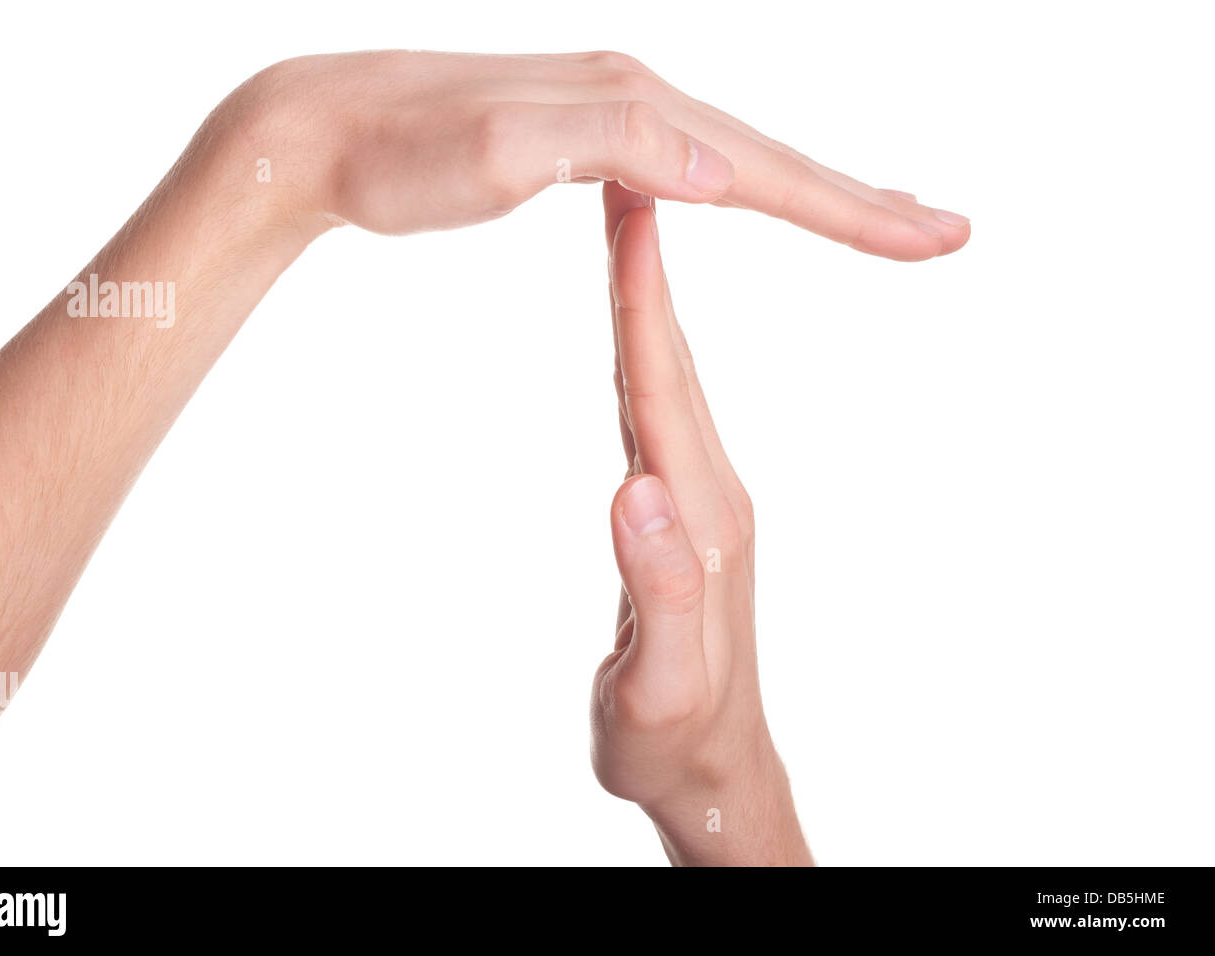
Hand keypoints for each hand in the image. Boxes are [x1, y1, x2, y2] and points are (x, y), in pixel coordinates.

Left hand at [243, 51, 968, 259]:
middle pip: (772, 158)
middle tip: (942, 232)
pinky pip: (686, 164)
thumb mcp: (501, 155)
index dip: (854, 213)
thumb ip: (615, 146)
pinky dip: (738, 183)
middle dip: (861, 201)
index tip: (932, 241)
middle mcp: (633, 102)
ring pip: (735, 158)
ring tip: (872, 214)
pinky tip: (738, 190)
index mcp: (632, 111)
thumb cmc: (398, 157)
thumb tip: (721, 170)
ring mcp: (607, 116)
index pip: (767, 172)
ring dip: (812, 190)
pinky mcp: (577, 137)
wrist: (318, 132)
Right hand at [590, 183, 810, 864]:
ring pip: (671, 388)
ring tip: (629, 245)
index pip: (664, 395)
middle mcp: (709, 499)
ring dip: (650, 313)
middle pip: (675, 369)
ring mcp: (702, 509)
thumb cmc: (674, 739)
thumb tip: (635, 490)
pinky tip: (633, 351)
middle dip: (650, 276)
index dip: (645, 307)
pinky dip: (646, 366)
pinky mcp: (687, 524)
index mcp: (698, 523)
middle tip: (626, 189)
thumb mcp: (661, 684)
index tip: (632, 220)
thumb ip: (657, 590)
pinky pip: (663, 422)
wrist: (713, 772)